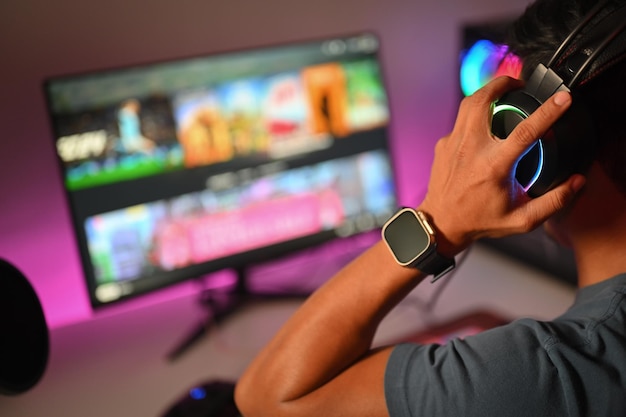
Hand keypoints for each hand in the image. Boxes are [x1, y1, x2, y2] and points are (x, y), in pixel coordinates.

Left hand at [419, 76, 585, 257]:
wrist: (441, 223)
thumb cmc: (479, 221)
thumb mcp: (521, 220)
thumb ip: (553, 202)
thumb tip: (577, 182)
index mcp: (494, 166)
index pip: (526, 131)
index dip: (548, 111)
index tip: (563, 98)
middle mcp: (470, 150)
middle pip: (483, 101)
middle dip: (502, 83)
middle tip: (519, 84)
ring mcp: (453, 144)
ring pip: (468, 103)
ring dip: (486, 92)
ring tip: (503, 92)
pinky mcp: (442, 144)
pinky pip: (460, 121)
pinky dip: (474, 116)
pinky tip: (485, 125)